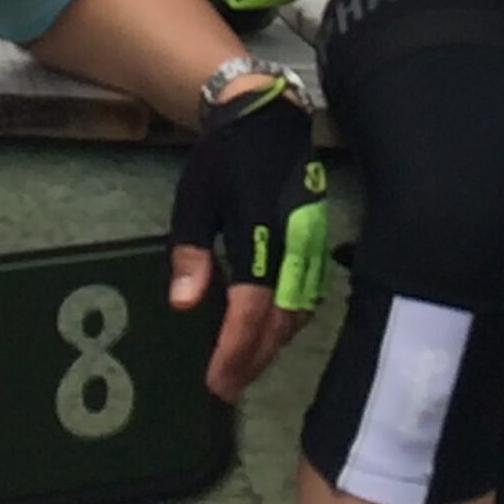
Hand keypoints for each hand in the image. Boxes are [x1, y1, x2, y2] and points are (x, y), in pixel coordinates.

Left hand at [166, 82, 327, 400]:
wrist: (266, 118)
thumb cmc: (224, 159)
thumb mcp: (194, 200)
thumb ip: (190, 253)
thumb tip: (184, 305)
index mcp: (259, 232)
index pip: (251, 307)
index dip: (235, 349)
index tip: (216, 381)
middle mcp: (293, 244)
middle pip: (281, 319)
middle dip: (254, 357)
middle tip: (227, 386)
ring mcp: (312, 241)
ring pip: (301, 309)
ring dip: (274, 343)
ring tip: (246, 365)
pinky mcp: (319, 239)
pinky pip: (311, 292)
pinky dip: (291, 319)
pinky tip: (273, 329)